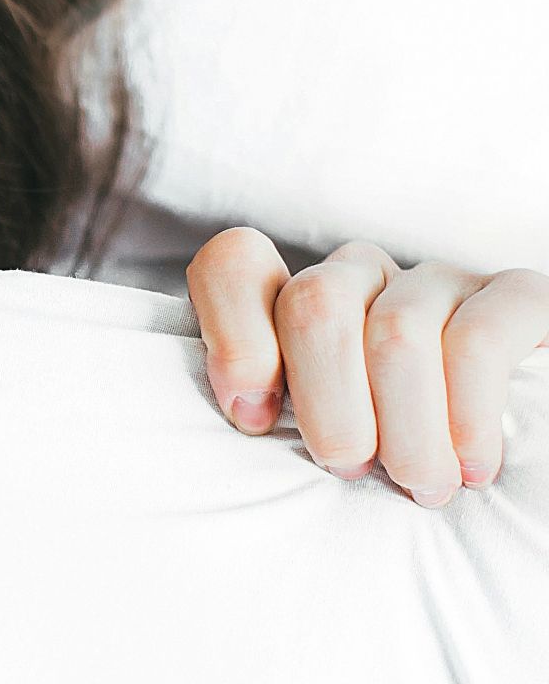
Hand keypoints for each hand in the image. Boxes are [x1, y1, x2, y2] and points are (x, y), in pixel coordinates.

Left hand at [186, 227, 548, 507]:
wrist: (514, 467)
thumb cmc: (388, 464)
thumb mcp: (315, 439)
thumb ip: (268, 412)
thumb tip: (248, 414)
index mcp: (296, 301)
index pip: (234, 264)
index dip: (234, 336)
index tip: (255, 419)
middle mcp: (362, 276)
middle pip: (314, 304)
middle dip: (327, 404)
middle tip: (350, 467)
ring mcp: (437, 281)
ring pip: (395, 332)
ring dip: (405, 429)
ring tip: (421, 485)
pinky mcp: (516, 297)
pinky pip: (477, 341)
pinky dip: (468, 415)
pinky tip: (472, 465)